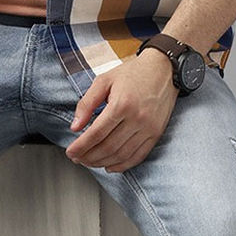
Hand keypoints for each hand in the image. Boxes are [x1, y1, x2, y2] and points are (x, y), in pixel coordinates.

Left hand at [66, 49, 179, 172]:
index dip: (81, 146)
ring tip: (89, 161)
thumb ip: (86, 103)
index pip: (96, 133)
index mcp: (122, 104)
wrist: (164, 69)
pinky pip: (137, 156)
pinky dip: (122, 165)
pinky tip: (109, 166)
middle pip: (107, 147)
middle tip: (77, 158)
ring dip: (102, 162)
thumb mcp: (104, 80)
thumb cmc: (133, 73)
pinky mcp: (156, 134)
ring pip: (121, 155)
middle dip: (88, 157)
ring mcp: (148, 128)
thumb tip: (75, 127)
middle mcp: (137, 118)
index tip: (70, 152)